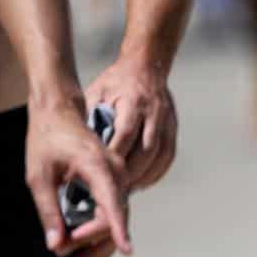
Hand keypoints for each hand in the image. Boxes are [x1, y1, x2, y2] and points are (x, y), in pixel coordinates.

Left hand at [25, 95, 131, 256]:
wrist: (59, 112)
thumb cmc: (47, 138)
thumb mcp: (38, 177)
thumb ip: (48, 211)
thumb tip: (55, 243)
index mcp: (98, 166)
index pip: (113, 204)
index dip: (119, 229)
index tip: (126, 248)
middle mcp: (116, 171)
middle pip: (116, 217)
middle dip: (93, 243)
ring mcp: (119, 175)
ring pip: (116, 216)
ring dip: (97, 240)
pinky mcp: (114, 180)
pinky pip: (113, 209)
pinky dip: (100, 228)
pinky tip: (86, 244)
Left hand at [84, 57, 176, 190]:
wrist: (146, 67)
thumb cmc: (116, 82)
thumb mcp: (97, 92)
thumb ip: (91, 117)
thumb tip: (82, 148)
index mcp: (133, 101)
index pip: (126, 134)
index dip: (116, 156)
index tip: (102, 172)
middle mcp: (154, 112)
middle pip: (146, 150)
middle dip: (131, 172)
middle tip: (115, 188)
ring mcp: (167, 121)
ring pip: (161, 156)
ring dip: (146, 175)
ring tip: (129, 188)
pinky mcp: (173, 128)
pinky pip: (169, 156)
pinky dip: (157, 172)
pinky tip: (143, 181)